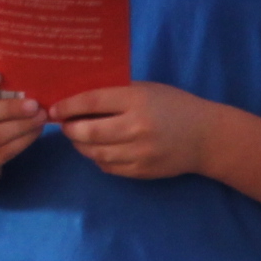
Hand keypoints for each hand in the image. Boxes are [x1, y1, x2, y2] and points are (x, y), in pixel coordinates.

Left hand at [54, 80, 220, 179]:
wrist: (205, 137)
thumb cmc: (174, 106)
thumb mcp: (146, 89)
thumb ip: (116, 93)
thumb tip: (77, 101)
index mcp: (136, 100)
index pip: (91, 102)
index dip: (67, 106)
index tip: (54, 109)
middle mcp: (136, 127)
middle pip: (86, 132)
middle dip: (69, 129)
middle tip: (66, 125)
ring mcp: (139, 153)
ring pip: (94, 153)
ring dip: (81, 145)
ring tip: (80, 137)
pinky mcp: (141, 171)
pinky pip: (108, 166)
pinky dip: (98, 158)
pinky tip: (102, 149)